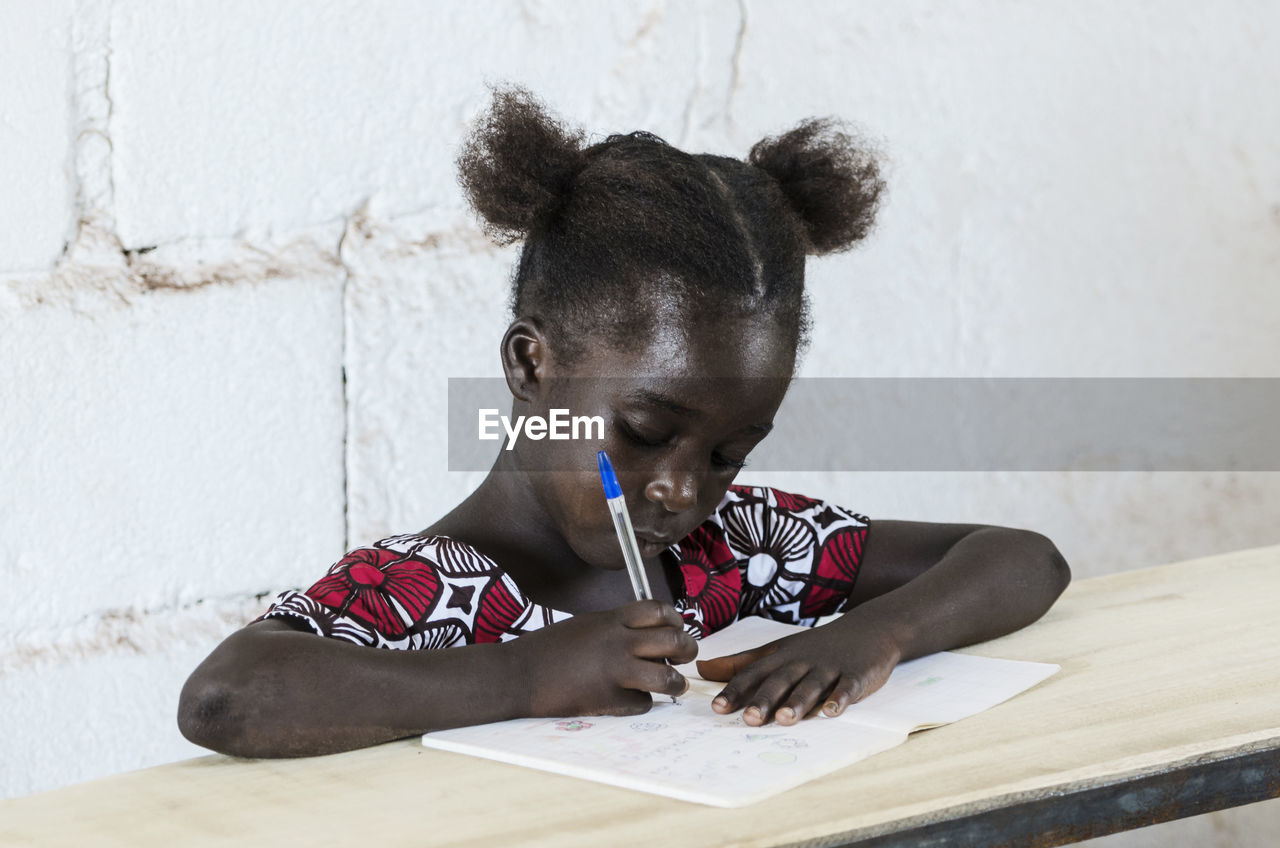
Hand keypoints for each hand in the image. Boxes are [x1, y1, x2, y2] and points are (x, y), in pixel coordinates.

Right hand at [511, 600, 697, 718]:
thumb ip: (616, 626)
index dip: (675, 620)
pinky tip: (631, 701)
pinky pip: (642, 703)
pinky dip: (641, 704)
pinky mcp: (607, 699)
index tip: (675, 628)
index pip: (659, 610)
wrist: (516, 674)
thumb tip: (645, 634)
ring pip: (667, 676)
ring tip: (674, 685)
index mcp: (611, 619)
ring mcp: (614, 671)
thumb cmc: (548, 649)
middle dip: (687, 649)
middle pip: (674, 640)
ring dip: (675, 682)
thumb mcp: (586, 625)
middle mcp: (618, 642)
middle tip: (684, 657)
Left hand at [696, 616, 901, 726]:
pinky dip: (840, 699)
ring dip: (798, 702)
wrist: (868, 629)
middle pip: (781, 680)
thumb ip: (741, 662)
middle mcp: (802, 662)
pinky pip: (847, 687)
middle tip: (749, 719)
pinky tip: (832, 712)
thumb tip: (702, 669)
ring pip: (811, 685)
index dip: (736, 689)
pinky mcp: (855, 674)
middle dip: (764, 699)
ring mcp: (829, 668)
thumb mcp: (778, 650)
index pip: (754, 673)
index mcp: (782, 657)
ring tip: (785, 719)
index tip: (718, 707)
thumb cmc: (816, 646)